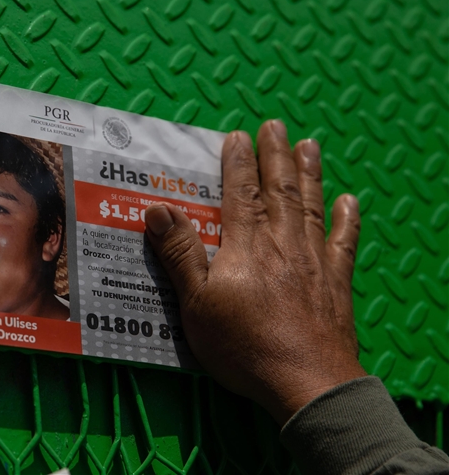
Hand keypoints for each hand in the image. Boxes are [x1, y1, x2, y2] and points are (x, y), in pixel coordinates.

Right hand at [144, 120, 365, 423]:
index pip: (240, 193)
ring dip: (310, 173)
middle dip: (276, 155)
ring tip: (309, 145)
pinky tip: (349, 200)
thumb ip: (179, 253)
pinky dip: (347, 219)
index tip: (236, 136)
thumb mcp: (196, 303)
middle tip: (275, 125)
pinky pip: (344, 242)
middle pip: (280, 190)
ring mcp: (314, 261)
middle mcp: (283, 243)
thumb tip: (158, 208)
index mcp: (246, 246)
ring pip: (311, 206)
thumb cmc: (243, 345)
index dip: (238, 163)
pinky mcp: (336, 282)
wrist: (306, 381)